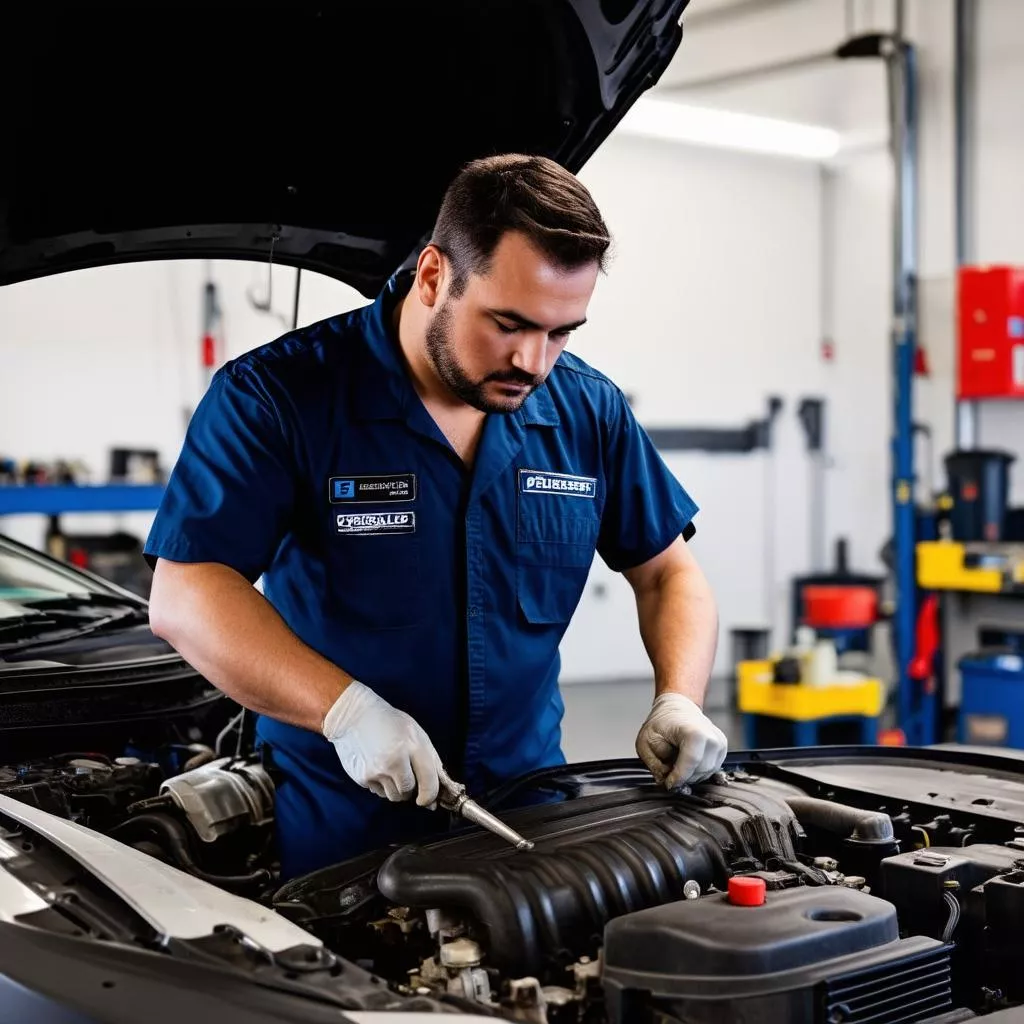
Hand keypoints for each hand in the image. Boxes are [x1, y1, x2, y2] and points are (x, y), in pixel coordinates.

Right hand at [322, 682, 441, 806]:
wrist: (353, 716)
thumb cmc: (390, 723)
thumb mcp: (416, 733)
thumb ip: (431, 760)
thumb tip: (437, 790)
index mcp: (412, 746)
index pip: (429, 781)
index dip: (430, 795)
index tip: (427, 799)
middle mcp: (395, 761)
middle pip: (408, 792)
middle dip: (410, 788)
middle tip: (405, 774)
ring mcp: (377, 771)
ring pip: (393, 796)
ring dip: (395, 789)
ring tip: (390, 770)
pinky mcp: (362, 777)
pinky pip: (378, 792)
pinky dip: (381, 785)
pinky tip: (376, 767)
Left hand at [635, 693, 727, 789]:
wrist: (677, 709)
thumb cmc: (662, 723)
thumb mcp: (646, 742)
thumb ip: (654, 764)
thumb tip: (665, 780)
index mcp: (694, 732)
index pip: (691, 761)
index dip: (679, 777)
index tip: (669, 783)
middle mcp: (712, 737)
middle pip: (700, 771)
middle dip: (683, 776)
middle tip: (669, 771)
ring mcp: (719, 743)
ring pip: (706, 773)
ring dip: (690, 774)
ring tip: (677, 761)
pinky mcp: (722, 749)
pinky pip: (711, 770)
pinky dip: (697, 771)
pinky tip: (687, 761)